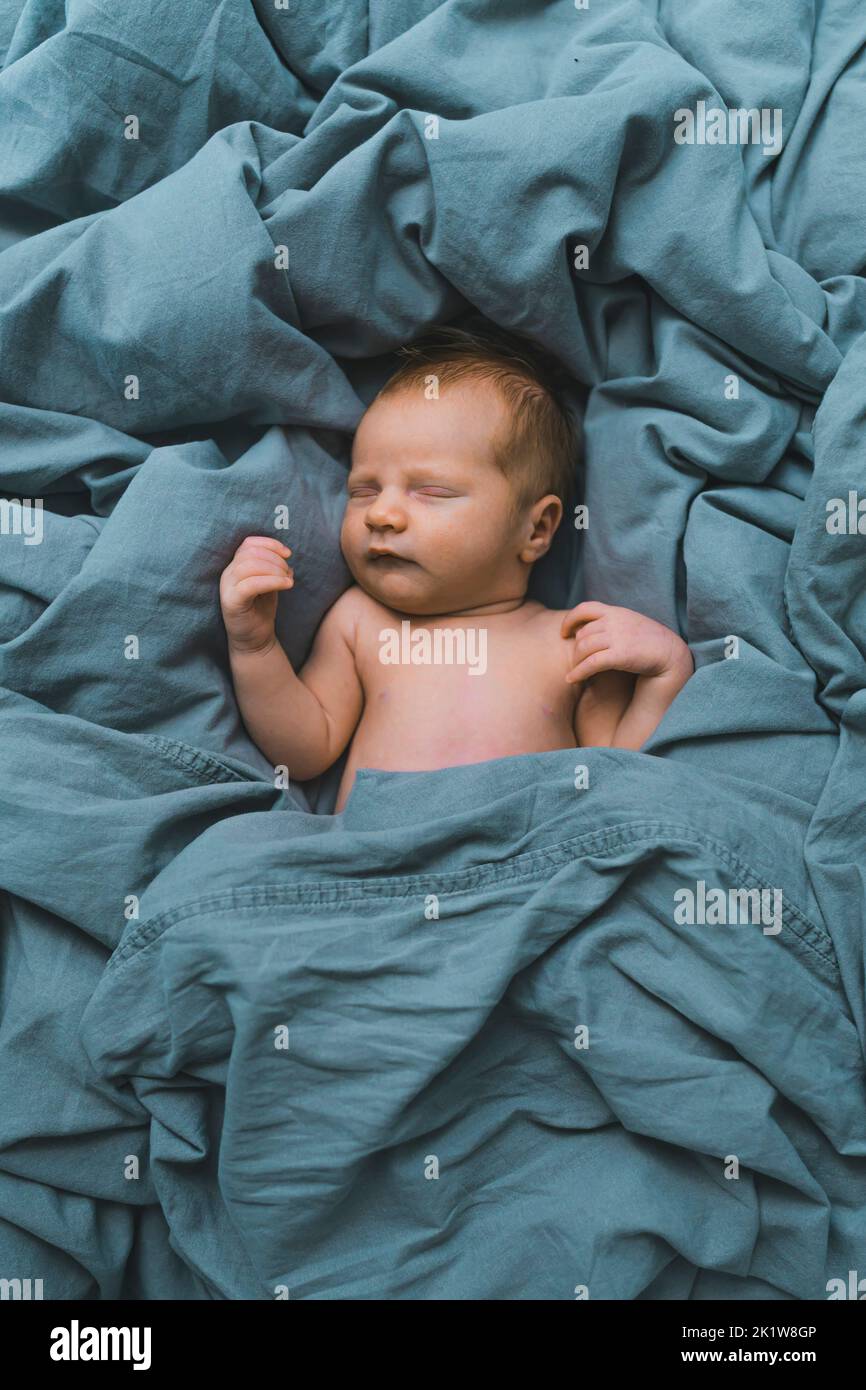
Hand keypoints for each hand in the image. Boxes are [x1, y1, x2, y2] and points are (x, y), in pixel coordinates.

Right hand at [219, 536, 292, 653]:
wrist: (255, 640)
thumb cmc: (261, 610)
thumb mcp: (269, 583)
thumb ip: (273, 568)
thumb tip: (286, 555)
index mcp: (235, 566)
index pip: (248, 544)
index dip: (269, 544)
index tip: (287, 553)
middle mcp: (228, 574)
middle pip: (250, 553)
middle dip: (275, 559)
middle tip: (288, 572)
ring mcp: (227, 588)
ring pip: (249, 566)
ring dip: (275, 570)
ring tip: (288, 580)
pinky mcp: (231, 602)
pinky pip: (250, 584)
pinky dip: (272, 581)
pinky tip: (286, 585)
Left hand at [561, 601, 692, 684]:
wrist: (670, 654)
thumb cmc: (650, 641)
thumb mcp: (631, 623)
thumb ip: (613, 622)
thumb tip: (591, 629)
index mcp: (616, 612)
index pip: (585, 608)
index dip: (570, 620)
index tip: (564, 632)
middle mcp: (614, 621)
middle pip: (582, 634)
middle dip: (575, 648)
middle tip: (576, 660)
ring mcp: (617, 637)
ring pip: (583, 648)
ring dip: (576, 662)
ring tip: (575, 671)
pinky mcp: (619, 655)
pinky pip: (590, 664)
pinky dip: (578, 672)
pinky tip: (572, 679)